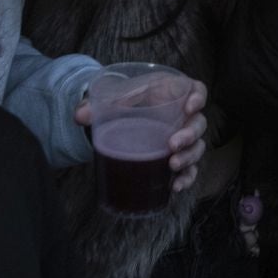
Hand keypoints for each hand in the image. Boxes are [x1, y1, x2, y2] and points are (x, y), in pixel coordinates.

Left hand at [74, 79, 208, 193]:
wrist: (118, 118)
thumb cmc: (124, 101)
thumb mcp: (114, 98)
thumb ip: (98, 104)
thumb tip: (79, 116)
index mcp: (172, 93)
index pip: (197, 90)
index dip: (198, 97)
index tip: (189, 106)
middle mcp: (182, 116)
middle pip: (199, 123)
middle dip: (190, 135)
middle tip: (172, 145)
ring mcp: (182, 138)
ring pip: (197, 148)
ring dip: (189, 158)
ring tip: (172, 166)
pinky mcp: (178, 157)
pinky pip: (190, 169)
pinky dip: (187, 178)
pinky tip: (176, 187)